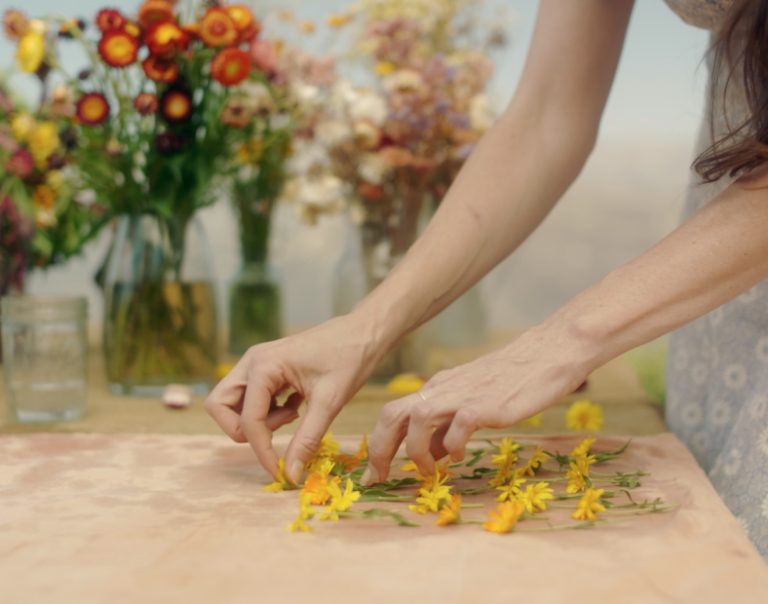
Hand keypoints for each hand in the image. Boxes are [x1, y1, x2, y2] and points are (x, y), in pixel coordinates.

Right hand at [205, 314, 383, 482]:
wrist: (365, 332)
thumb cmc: (350, 359)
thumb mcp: (329, 403)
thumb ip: (307, 439)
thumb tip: (291, 473)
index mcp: (263, 366)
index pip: (248, 420)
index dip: (262, 451)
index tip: (281, 471)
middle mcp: (253, 362)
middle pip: (221, 406)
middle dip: (242, 430)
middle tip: (277, 434)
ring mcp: (258, 364)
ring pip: (233, 402)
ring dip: (256, 420)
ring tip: (293, 416)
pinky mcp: (268, 369)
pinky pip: (251, 398)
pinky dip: (267, 411)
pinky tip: (296, 408)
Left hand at [362, 325, 594, 483]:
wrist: (545, 355)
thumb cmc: (510, 380)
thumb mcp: (469, 400)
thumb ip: (447, 425)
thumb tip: (429, 455)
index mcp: (436, 388)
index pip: (394, 414)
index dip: (379, 445)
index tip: (374, 475)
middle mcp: (442, 389)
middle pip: (392, 414)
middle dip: (380, 450)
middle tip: (381, 478)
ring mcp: (462, 395)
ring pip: (417, 418)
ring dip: (416, 451)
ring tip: (429, 471)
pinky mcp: (485, 404)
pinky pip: (457, 426)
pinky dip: (451, 446)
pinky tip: (459, 456)